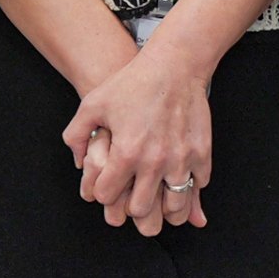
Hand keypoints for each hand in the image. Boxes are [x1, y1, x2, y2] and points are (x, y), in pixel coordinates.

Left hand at [58, 45, 213, 236]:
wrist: (174, 65)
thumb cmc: (132, 82)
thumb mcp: (93, 103)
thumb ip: (76, 134)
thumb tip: (77, 161)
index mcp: (126, 153)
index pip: (108, 197)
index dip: (103, 194)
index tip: (107, 188)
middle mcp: (154, 162)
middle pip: (141, 211)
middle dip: (132, 211)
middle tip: (132, 204)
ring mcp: (181, 160)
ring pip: (173, 207)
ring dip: (164, 210)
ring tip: (158, 205)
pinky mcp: (201, 153)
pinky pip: (197, 185)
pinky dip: (189, 188)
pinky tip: (178, 181)